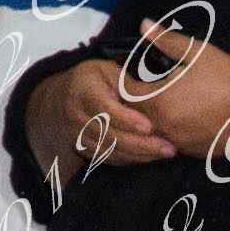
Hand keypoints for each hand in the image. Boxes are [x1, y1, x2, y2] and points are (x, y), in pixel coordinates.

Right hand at [31, 53, 180, 186]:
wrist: (61, 98)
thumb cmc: (92, 80)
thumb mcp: (108, 71)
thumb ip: (128, 83)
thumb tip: (157, 93)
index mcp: (83, 91)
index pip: (104, 109)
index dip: (127, 119)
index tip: (149, 126)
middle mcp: (77, 115)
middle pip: (110, 134)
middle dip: (142, 144)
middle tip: (169, 147)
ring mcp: (78, 135)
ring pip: (111, 150)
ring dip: (140, 155)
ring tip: (165, 153)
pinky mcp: (83, 149)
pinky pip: (108, 158)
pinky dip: (130, 160)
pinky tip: (150, 156)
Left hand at [126, 22, 229, 174]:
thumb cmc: (229, 79)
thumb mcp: (198, 53)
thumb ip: (166, 40)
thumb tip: (143, 24)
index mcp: (158, 100)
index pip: (124, 92)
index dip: (125, 79)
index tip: (130, 70)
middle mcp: (162, 125)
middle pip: (133, 114)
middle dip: (134, 99)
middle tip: (143, 84)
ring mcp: (177, 142)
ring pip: (150, 131)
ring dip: (149, 117)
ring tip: (162, 99)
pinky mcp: (191, 153)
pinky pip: (169, 141)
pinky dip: (168, 129)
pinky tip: (181, 116)